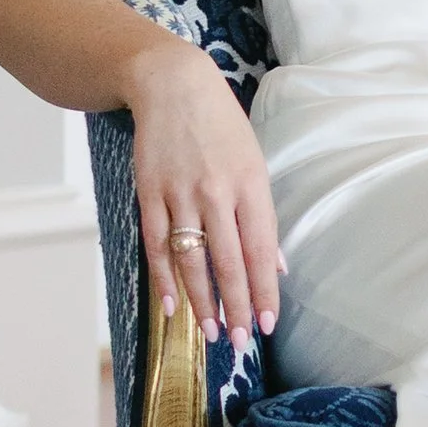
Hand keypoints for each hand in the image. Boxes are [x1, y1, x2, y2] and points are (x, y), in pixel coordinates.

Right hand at [126, 39, 282, 343]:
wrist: (173, 85)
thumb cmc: (222, 127)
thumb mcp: (255, 162)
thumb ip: (264, 217)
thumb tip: (277, 265)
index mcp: (251, 184)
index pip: (261, 249)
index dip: (264, 289)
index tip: (269, 322)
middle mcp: (217, 192)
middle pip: (229, 261)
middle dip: (238, 306)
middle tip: (243, 341)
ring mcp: (181, 193)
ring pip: (193, 259)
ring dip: (203, 301)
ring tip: (213, 332)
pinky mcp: (150, 192)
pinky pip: (157, 244)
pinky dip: (165, 278)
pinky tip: (173, 306)